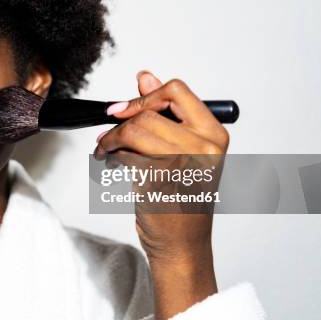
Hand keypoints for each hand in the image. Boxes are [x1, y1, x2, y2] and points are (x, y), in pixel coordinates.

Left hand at [93, 71, 228, 318]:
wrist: (181, 244)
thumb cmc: (181, 198)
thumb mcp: (180, 151)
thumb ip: (164, 113)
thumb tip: (144, 76)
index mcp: (214, 134)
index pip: (177, 90)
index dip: (144, 96)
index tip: (123, 108)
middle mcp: (205, 147)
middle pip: (149, 113)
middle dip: (119, 123)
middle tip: (107, 137)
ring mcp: (185, 164)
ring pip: (134, 131)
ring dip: (110, 140)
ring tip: (106, 151)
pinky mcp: (162, 181)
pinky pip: (126, 155)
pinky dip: (111, 158)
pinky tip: (111, 166)